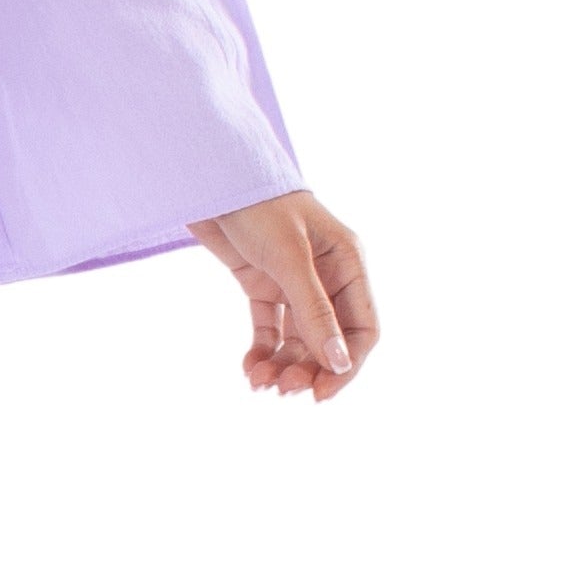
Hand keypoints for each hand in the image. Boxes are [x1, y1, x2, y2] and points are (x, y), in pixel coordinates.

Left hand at [192, 191, 377, 401]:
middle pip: (329, 340)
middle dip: (309, 369)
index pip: (362, 329)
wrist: (209, 178)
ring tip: (260, 382)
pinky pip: (269, 329)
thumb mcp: (289, 258)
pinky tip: (249, 368)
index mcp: (347, 264)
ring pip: (298, 340)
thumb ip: (314, 311)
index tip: (321, 394)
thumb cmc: (258, 205)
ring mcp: (293, 282)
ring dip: (283, 365)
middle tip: (284, 390)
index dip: (347, 365)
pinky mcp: (262, 284)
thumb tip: (340, 364)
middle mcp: (326, 277)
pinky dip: (262, 351)